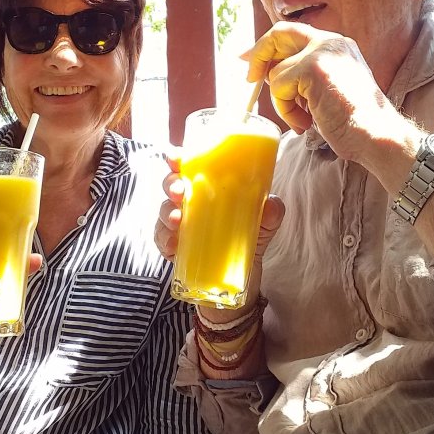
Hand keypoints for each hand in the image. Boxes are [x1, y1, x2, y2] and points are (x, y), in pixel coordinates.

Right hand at [154, 154, 284, 322]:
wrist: (242, 278)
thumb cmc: (249, 238)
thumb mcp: (265, 224)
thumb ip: (271, 213)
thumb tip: (270, 204)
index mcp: (207, 187)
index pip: (187, 165)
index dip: (177, 157)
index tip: (176, 155)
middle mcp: (189, 202)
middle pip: (170, 184)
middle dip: (170, 183)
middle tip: (179, 190)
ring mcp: (179, 225)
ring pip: (165, 211)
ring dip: (167, 213)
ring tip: (178, 220)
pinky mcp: (174, 249)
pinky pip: (162, 241)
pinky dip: (165, 241)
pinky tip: (173, 244)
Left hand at [244, 22, 406, 161]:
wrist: (375, 134)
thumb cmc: (352, 122)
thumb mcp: (323, 90)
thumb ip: (301, 76)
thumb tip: (265, 72)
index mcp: (337, 45)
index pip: (293, 33)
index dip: (268, 46)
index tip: (250, 62)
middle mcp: (331, 41)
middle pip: (279, 33)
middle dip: (258, 55)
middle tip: (250, 78)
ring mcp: (323, 51)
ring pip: (277, 72)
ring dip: (283, 103)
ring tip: (305, 118)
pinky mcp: (313, 67)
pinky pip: (279, 87)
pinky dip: (286, 110)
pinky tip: (307, 121)